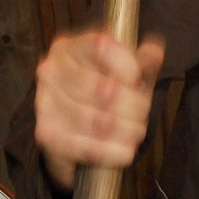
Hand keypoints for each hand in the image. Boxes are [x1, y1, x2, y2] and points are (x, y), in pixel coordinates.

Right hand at [31, 30, 166, 193]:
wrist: (70, 124)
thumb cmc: (100, 90)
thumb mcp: (124, 70)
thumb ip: (142, 60)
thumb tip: (154, 52)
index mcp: (71, 47)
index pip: (101, 46)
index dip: (125, 63)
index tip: (138, 78)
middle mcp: (52, 70)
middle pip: (102, 88)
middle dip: (133, 105)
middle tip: (143, 113)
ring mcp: (45, 102)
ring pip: (97, 120)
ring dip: (126, 130)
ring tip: (137, 132)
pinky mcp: (46, 133)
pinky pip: (84, 146)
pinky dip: (110, 152)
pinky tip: (125, 151)